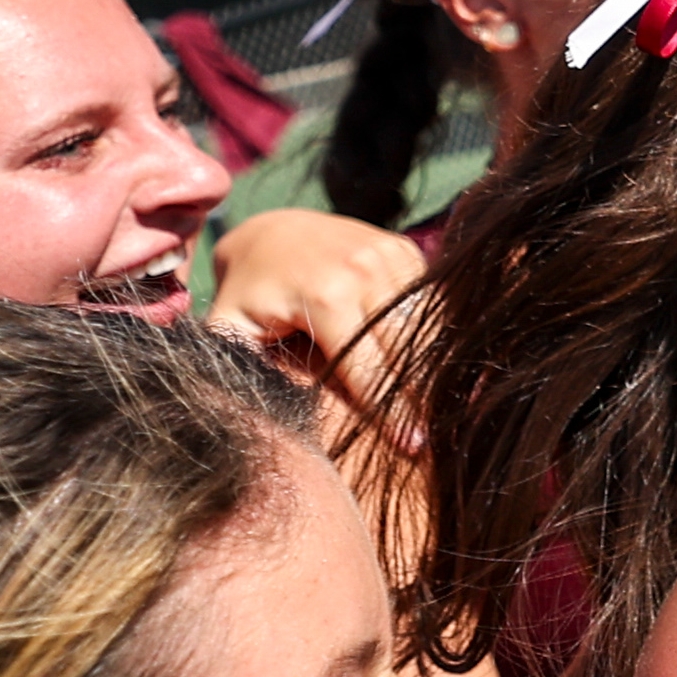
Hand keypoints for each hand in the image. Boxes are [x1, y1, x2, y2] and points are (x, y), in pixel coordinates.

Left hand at [204, 207, 430, 428]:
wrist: (270, 229)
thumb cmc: (248, 292)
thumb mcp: (230, 328)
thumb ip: (239, 366)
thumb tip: (249, 416)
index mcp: (326, 294)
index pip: (370, 366)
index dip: (391, 411)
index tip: (413, 447)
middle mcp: (365, 268)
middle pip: (407, 348)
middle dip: (422, 396)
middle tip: (437, 436)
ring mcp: (390, 254)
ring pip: (426, 325)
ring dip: (434, 366)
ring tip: (446, 406)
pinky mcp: (405, 250)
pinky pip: (430, 301)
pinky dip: (434, 335)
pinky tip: (436, 368)